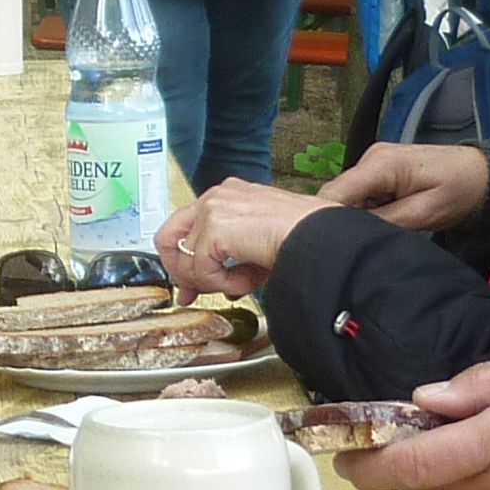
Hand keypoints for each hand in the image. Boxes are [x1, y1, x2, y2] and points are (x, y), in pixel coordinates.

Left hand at [156, 179, 323, 296]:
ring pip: (185, 259)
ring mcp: (213, 208)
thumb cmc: (303, 237)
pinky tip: (247, 280)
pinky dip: (222, 283)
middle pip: (169, 237)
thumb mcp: (256, 248)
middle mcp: (216, 196)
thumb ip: (228, 263)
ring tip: (242, 283)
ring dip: (212, 281)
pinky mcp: (215, 227)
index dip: (183, 260)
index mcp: (227, 196)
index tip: (191, 285)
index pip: (186, 227)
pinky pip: (201, 269)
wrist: (320, 235)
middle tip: (192, 294)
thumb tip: (208, 286)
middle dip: (180, 272)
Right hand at [320, 140, 489, 233]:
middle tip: (359, 245)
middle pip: (338, 196)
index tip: (328, 245)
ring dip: (358, 217)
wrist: (481, 174)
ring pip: (349, 198)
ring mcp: (373, 163)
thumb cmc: (459, 189)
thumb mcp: (424, 213)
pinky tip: (386, 221)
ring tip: (381, 232)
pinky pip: (362, 196)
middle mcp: (370, 158)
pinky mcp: (378, 171)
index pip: (335, 193)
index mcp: (380, 164)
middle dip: (343, 221)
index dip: (326, 219)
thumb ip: (385, 222)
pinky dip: (368, 212)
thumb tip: (352, 233)